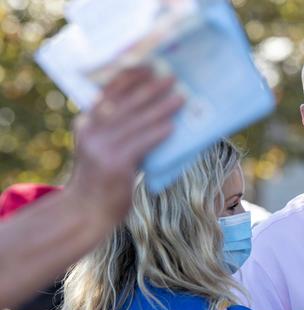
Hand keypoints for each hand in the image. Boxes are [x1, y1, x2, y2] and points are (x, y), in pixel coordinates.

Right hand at [65, 66, 182, 226]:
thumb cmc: (103, 181)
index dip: (129, 79)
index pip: (108, 94)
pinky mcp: (115, 165)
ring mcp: (102, 148)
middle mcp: (91, 133)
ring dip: (162, 108)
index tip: (148, 66)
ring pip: (137, 122)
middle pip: (125, 104)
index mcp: (87, 125)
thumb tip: (158, 116)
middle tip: (172, 77)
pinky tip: (172, 126)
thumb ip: (123, 133)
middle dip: (150, 89)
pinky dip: (158, 133)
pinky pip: (141, 144)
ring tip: (181, 97)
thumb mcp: (106, 150)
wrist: (85, 213)